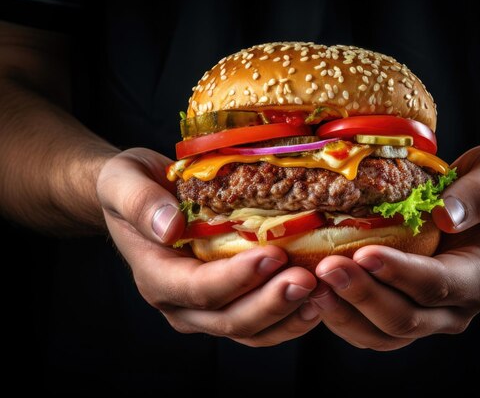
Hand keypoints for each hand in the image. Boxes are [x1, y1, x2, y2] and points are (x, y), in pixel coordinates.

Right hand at [96, 148, 319, 345]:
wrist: (139, 200)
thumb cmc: (131, 187)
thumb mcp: (123, 182)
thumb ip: (140, 203)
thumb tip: (169, 227)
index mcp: (156, 276)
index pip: (198, 289)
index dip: (237, 278)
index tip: (273, 255)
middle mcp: (181, 303)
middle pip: (230, 319)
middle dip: (272, 302)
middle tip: (308, 280)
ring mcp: (206, 310)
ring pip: (250, 330)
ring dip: (288, 316)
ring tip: (322, 293)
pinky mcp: (229, 303)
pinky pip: (262, 325)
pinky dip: (291, 317)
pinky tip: (318, 299)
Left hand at [309, 145, 479, 349]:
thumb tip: (447, 216)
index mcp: (478, 278)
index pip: (437, 285)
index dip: (399, 273)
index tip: (363, 253)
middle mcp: (453, 309)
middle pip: (404, 319)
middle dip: (362, 295)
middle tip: (325, 268)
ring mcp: (426, 318)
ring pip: (382, 335)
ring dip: (344, 313)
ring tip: (312, 284)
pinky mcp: (400, 315)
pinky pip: (368, 330)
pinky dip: (340, 316)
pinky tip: (314, 291)